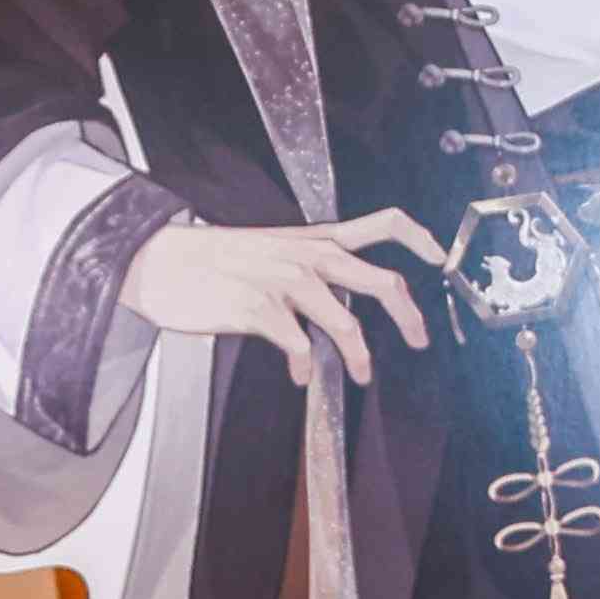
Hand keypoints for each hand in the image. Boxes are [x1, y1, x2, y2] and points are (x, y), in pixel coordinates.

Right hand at [122, 209, 442, 392]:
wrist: (158, 262)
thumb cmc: (211, 261)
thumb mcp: (271, 250)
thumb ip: (310, 267)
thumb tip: (341, 300)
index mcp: (314, 239)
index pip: (382, 223)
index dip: (420, 239)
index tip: (441, 258)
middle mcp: (308, 256)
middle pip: (381, 282)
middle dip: (410, 316)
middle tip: (419, 340)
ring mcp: (285, 282)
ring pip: (346, 323)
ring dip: (360, 356)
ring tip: (362, 374)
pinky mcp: (259, 309)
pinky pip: (297, 346)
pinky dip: (303, 366)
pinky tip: (298, 375)